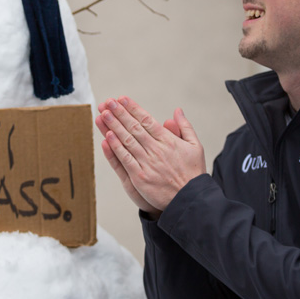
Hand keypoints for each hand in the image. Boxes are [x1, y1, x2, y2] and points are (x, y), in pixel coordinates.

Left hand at [96, 96, 205, 212]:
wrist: (190, 199)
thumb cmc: (193, 173)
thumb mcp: (195, 146)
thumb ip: (184, 127)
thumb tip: (177, 111)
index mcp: (168, 140)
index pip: (147, 120)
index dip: (133, 108)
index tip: (122, 99)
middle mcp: (156, 149)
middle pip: (134, 127)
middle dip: (120, 113)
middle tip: (108, 102)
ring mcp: (147, 163)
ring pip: (127, 140)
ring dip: (114, 126)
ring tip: (104, 114)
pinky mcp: (140, 177)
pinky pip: (125, 159)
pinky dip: (116, 148)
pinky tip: (107, 137)